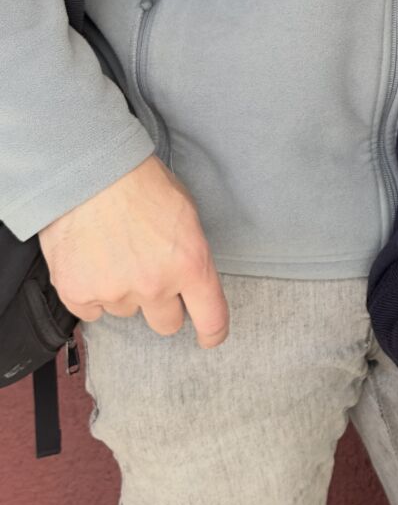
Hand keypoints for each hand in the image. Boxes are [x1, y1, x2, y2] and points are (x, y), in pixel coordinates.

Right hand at [39, 155, 228, 344]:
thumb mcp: (185, 211)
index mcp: (190, 264)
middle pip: (167, 323)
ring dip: (123, 291)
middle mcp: (155, 285)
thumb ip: (189, 252)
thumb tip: (188, 277)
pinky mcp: (78, 292)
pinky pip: (91, 310)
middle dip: (163, 304)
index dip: (213, 333)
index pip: (212, 318)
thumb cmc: (138, 180)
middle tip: (148, 273)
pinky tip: (90, 260)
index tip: (209, 337)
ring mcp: (114, 292)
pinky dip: (91, 291)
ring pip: (126, 310)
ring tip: (113, 251)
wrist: (87, 167)